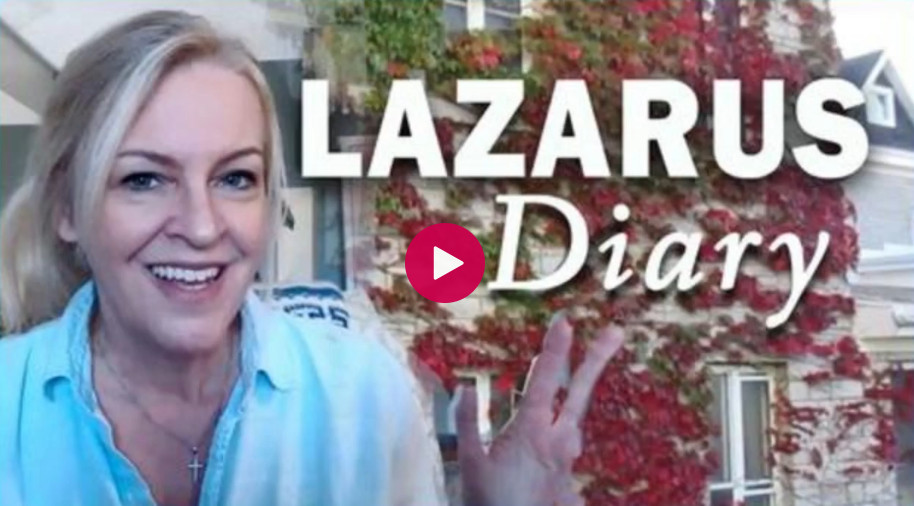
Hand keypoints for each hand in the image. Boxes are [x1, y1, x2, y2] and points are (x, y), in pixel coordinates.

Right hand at [456, 316, 624, 505]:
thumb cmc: (489, 505)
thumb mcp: (470, 464)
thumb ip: (469, 424)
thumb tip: (466, 387)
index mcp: (531, 431)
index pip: (546, 380)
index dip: (556, 348)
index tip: (565, 320)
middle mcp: (557, 441)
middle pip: (580, 392)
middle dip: (596, 359)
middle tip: (616, 332)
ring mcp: (567, 462)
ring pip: (574, 419)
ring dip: (578, 394)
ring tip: (586, 370)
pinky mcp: (569, 482)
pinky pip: (565, 450)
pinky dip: (560, 438)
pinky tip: (549, 443)